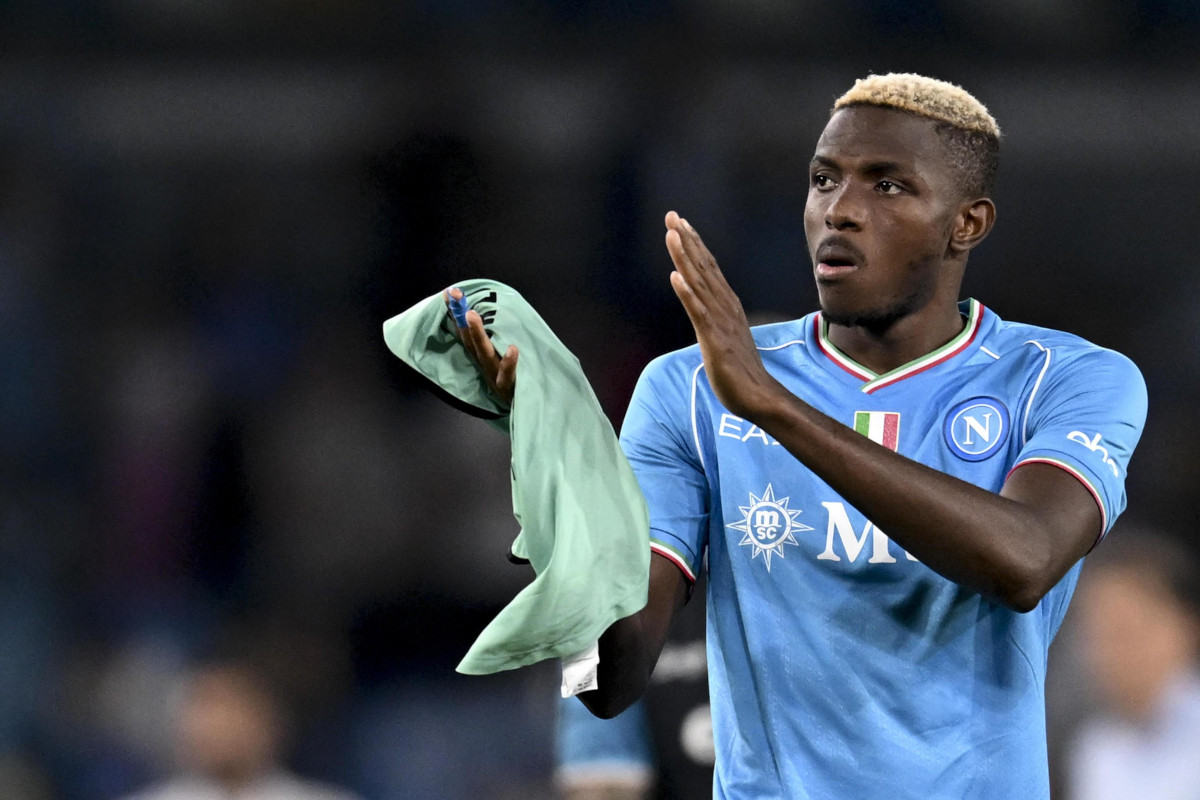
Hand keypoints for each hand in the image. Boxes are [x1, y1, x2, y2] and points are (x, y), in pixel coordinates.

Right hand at [444, 287, 518, 406]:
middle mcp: (483, 363)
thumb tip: (485, 313)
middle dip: (462, 317)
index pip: (464, 330)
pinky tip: (513, 349)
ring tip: (472, 315)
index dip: (456, 312)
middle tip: (457, 298)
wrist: (522, 410)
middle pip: (470, 340)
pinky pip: (508, 374)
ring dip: (477, 334)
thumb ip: (492, 338)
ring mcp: (494, 374)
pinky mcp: (508, 386)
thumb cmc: (510, 380)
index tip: (451, 292)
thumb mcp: (498, 359)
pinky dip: (509, 362)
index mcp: (480, 355)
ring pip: (484, 353)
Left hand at [664, 211, 778, 418]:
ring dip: (685, 257)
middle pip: (703, 266)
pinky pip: (699, 312)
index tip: (681, 223)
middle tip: (672, 215)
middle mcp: (724, 306)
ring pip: (699, 282)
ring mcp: (720, 321)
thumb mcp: (724, 336)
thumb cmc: (740, 370)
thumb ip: (717, 318)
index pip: (708, 268)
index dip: (694, 244)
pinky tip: (676, 277)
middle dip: (687, 240)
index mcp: (726, 305)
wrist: (758, 397)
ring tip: (672, 233)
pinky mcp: (714, 339)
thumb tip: (708, 306)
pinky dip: (687, 294)